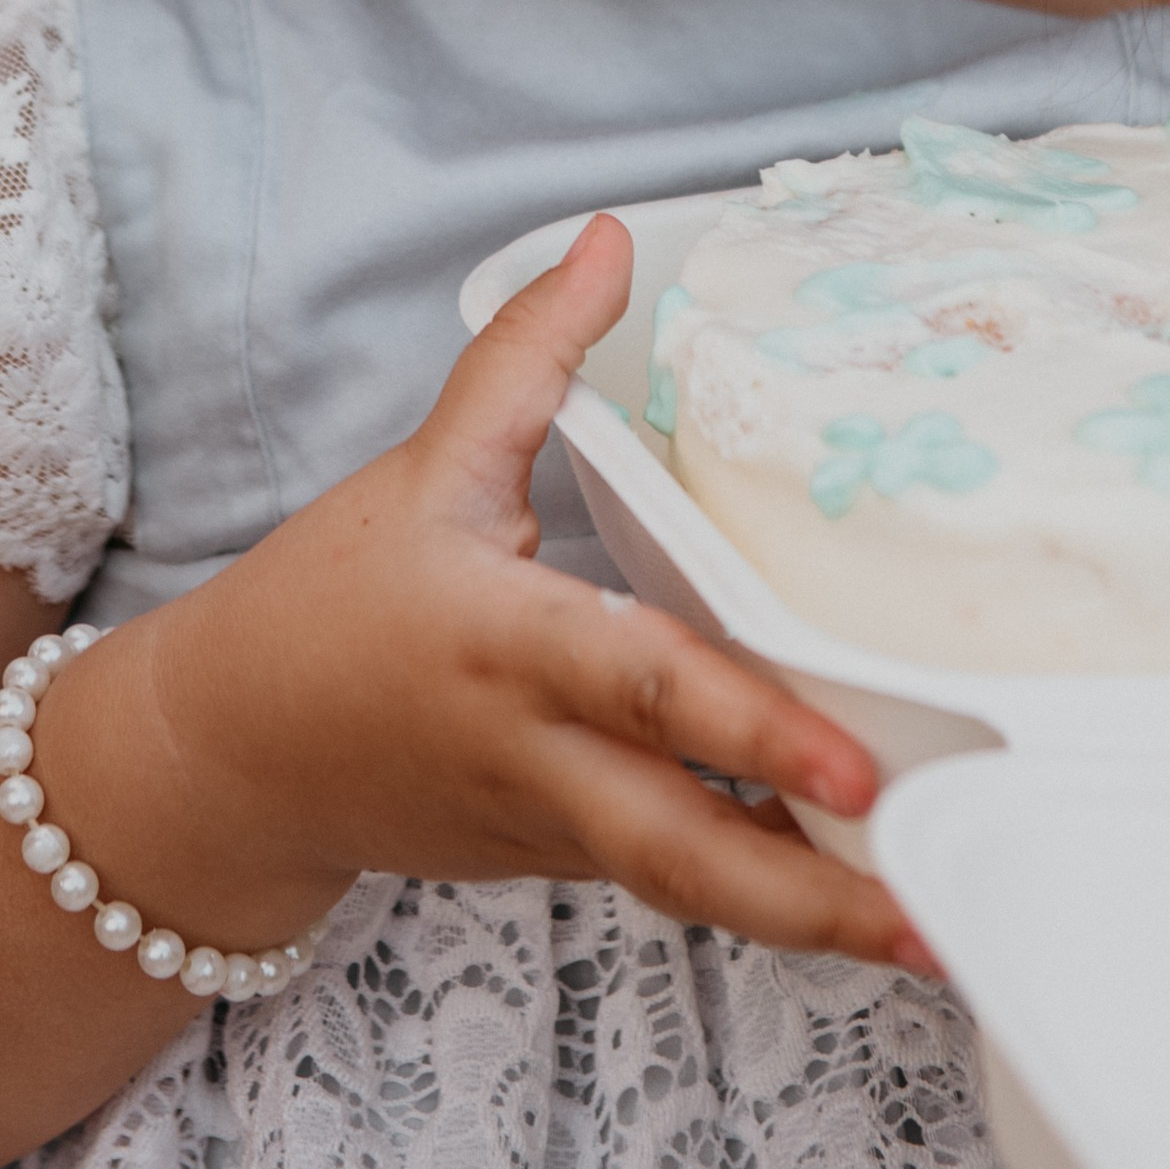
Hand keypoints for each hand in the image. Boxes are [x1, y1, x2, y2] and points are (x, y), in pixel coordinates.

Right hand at [91, 214, 928, 971]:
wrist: (230, 760)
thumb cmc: (329, 604)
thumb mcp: (425, 465)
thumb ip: (525, 353)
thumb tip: (613, 239)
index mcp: (509, 649)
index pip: (643, 688)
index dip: (752, 729)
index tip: (856, 768)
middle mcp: (541, 757)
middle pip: (687, 853)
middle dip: (813, 894)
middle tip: (932, 906)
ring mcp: (556, 828)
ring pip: (693, 888)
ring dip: (812, 919)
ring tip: (939, 929)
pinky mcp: (565, 862)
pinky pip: (676, 878)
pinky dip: (765, 890)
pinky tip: (866, 891)